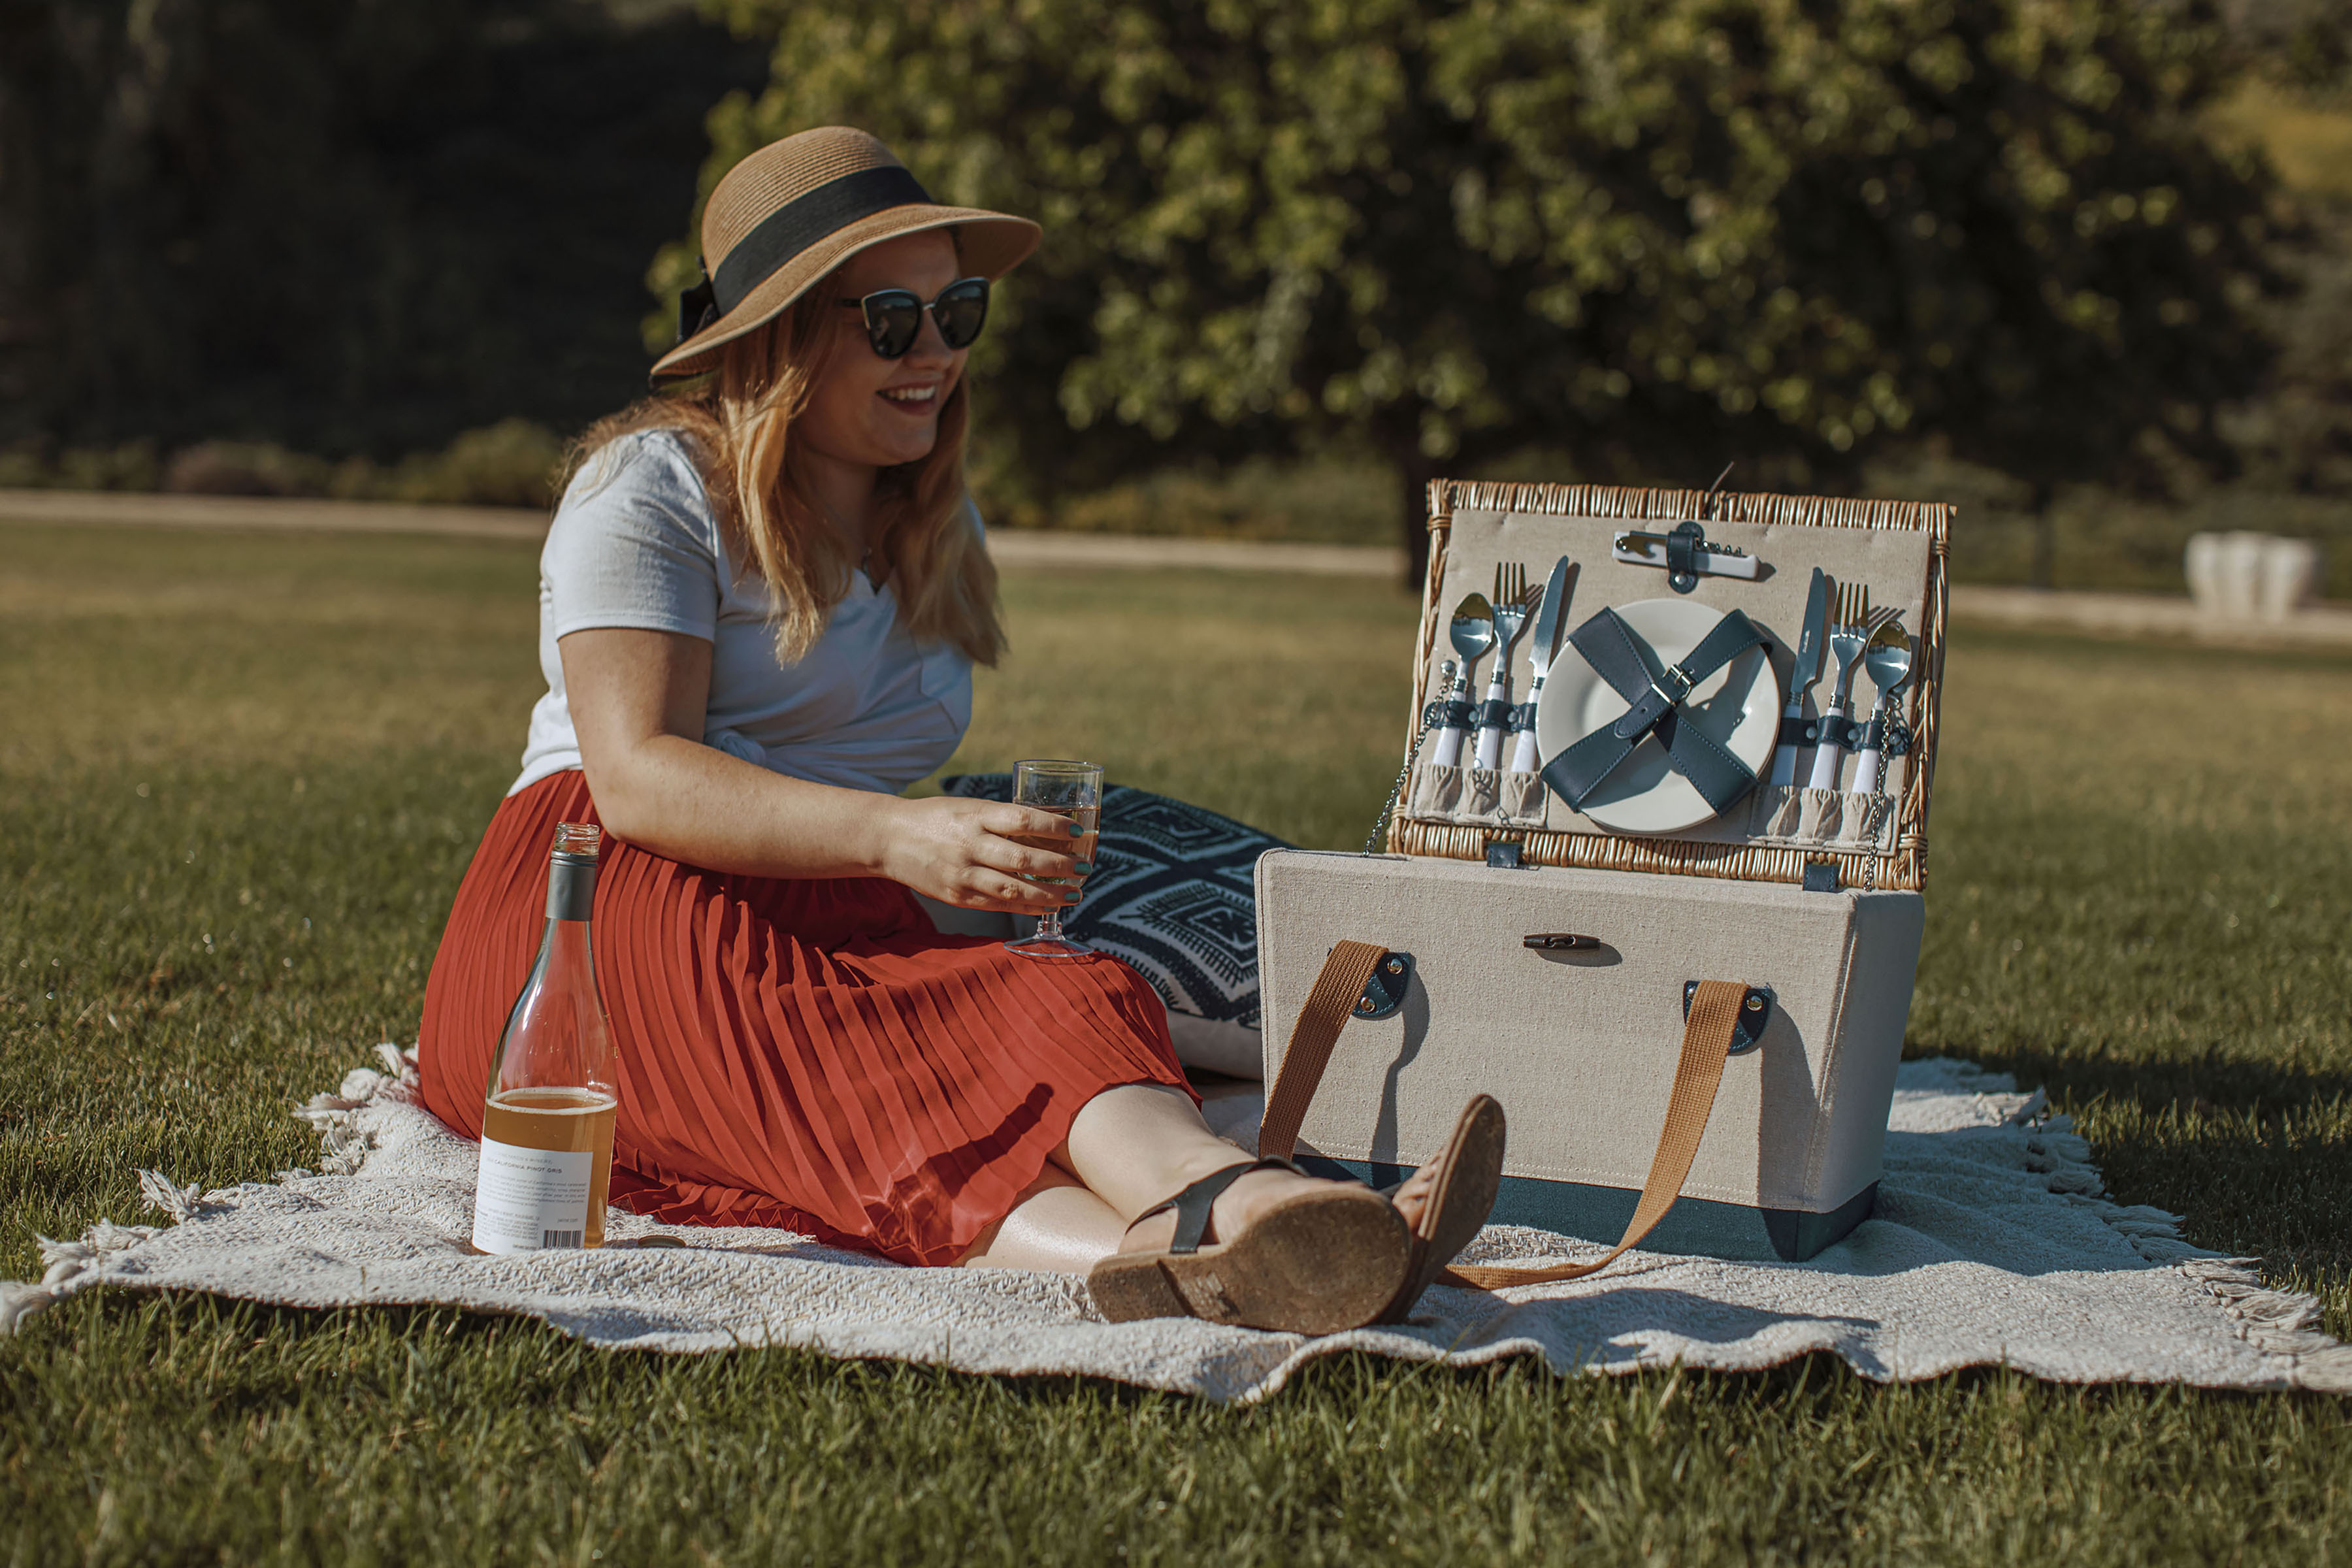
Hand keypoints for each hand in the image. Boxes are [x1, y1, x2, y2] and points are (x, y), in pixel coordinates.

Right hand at [876, 796, 1089, 914]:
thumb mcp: (969, 807)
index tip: (1077, 831)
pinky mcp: (957, 896)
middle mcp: (969, 845)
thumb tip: (1051, 828)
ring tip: (1075, 894)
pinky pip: (999, 905)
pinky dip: (1027, 907)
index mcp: (975, 815)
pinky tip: (1047, 906)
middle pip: (1023, 858)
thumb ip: (1003, 819)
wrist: (889, 838)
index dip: (1053, 827)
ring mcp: (962, 874)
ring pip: (1014, 888)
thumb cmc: (937, 818)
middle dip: (1060, 865)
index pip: (1022, 819)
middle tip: (1085, 868)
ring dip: (1049, 894)